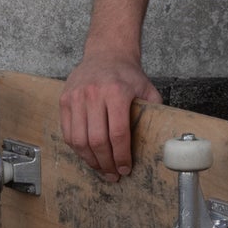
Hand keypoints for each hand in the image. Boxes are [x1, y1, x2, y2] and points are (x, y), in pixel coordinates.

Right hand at [59, 53, 162, 180]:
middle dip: (106, 162)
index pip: (118, 133)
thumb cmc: (127, 75)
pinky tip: (88, 155)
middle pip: (97, 140)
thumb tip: (162, 138)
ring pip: (79, 140)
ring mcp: (76, 97)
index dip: (121, 155)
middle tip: (113, 174)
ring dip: (90, 160)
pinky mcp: (64, 100)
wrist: (106, 53)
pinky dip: (77, 148)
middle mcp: (94, 94)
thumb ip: (153, 111)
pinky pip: (68, 132)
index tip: (125, 168)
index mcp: (117, 92)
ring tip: (100, 168)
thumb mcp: (146, 88)